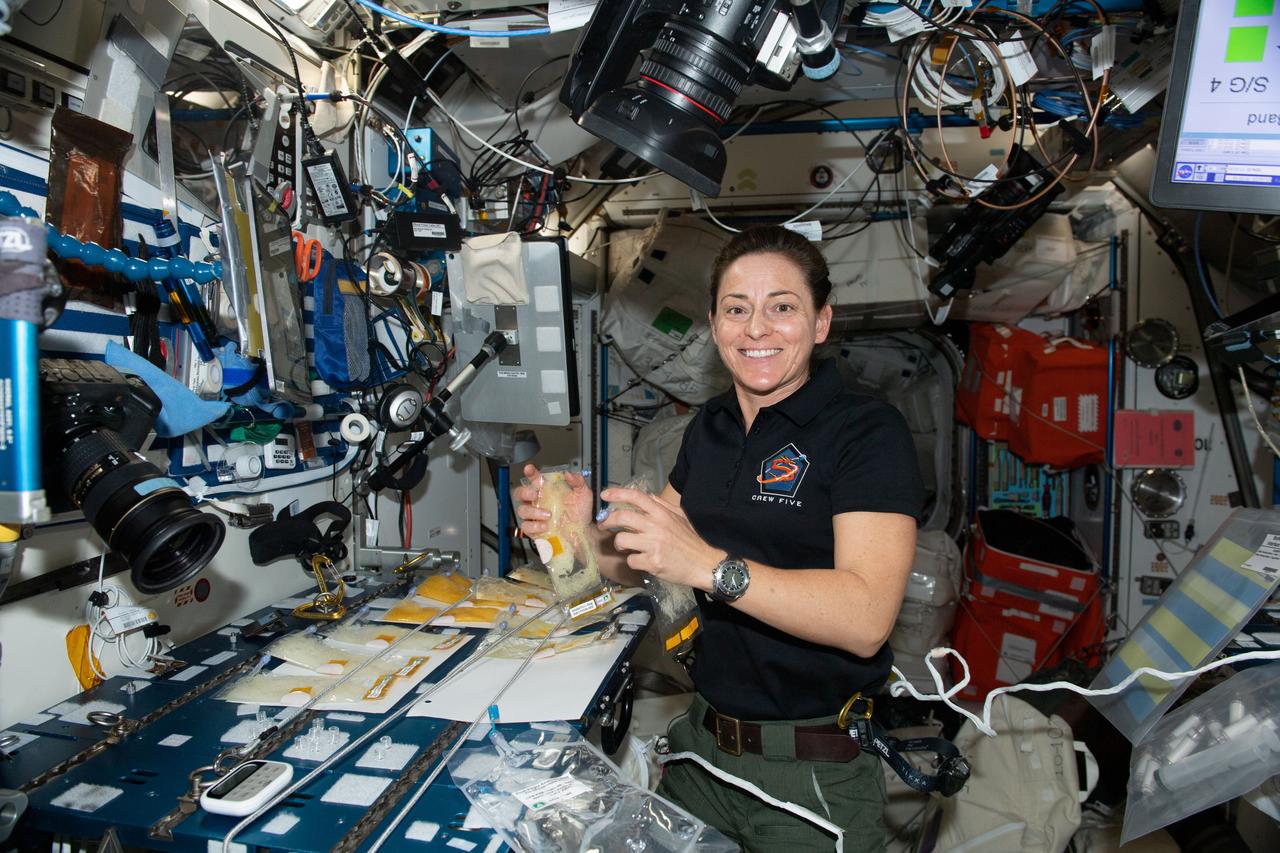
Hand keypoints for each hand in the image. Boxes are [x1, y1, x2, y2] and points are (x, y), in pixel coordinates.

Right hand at [512, 464, 592, 537]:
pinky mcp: (533, 529)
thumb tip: (568, 474)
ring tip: (548, 515)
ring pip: (522, 510)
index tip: (529, 469)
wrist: (582, 530)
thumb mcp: (583, 493)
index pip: (534, 478)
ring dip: (533, 512)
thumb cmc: (580, 512)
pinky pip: (526, 527)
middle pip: (520, 493)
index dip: (530, 473)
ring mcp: (534, 515)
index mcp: (547, 489)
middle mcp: (537, 501)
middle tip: (535, 494)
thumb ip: (578, 481)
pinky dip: (534, 526)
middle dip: (524, 492)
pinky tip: (544, 526)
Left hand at [598, 486, 719, 589]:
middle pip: (621, 517)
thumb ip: (662, 505)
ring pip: (621, 540)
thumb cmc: (690, 540)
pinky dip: (633, 561)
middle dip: (608, 521)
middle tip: (605, 526)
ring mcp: (653, 544)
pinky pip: (630, 560)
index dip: (617, 493)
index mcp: (661, 513)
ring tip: (626, 547)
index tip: (604, 495)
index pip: (635, 496)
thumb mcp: (679, 516)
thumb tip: (647, 496)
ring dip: (620, 544)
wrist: (703, 563)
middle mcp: (656, 526)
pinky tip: (641, 561)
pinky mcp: (652, 562)